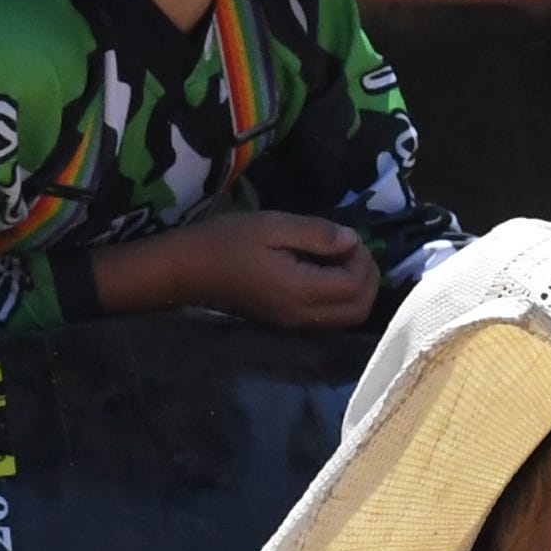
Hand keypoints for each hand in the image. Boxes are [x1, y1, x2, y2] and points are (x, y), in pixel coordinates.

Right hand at [91, 213, 377, 331]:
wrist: (183, 272)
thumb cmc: (223, 242)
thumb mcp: (271, 226)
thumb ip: (316, 234)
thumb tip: (352, 240)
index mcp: (301, 291)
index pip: (356, 286)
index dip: (363, 259)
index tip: (346, 235)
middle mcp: (302, 316)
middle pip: (359, 310)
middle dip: (367, 278)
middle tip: (352, 249)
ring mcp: (293, 324)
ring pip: (346, 318)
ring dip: (355, 290)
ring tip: (340, 259)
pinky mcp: (284, 323)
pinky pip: (328, 318)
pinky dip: (339, 299)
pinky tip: (324, 273)